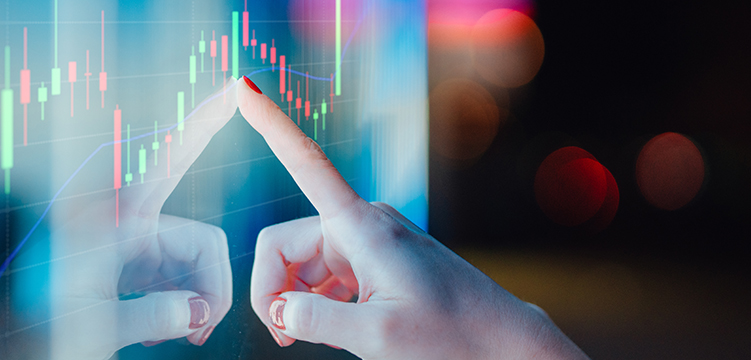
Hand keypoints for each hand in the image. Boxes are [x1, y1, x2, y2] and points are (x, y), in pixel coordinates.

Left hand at [47, 78, 237, 358]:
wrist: (14, 346)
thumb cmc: (35, 333)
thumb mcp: (94, 328)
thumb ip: (155, 315)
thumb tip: (199, 311)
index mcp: (112, 221)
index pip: (169, 160)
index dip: (205, 124)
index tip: (237, 89)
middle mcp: (127, 224)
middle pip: (203, 243)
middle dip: (211, 289)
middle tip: (198, 333)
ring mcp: (132, 245)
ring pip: (196, 264)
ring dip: (194, 304)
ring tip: (172, 337)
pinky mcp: (134, 264)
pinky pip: (180, 277)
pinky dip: (181, 306)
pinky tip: (162, 329)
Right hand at [239, 76, 589, 359]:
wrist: (496, 337)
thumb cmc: (450, 335)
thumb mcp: (377, 336)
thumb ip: (318, 321)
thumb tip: (280, 310)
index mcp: (361, 227)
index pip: (306, 164)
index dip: (271, 126)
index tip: (243, 88)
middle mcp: (361, 223)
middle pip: (285, 243)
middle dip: (274, 288)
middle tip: (285, 336)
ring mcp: (368, 241)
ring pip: (303, 262)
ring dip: (297, 299)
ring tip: (313, 337)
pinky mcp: (375, 258)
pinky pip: (326, 272)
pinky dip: (319, 299)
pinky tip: (335, 323)